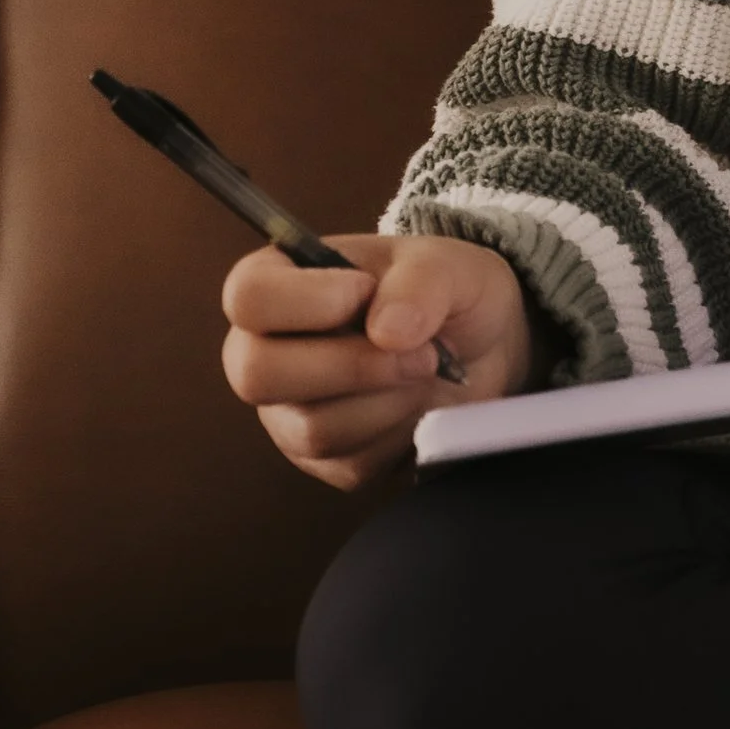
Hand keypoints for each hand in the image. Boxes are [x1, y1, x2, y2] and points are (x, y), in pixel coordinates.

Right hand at [222, 232, 534, 492]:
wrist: (481, 348)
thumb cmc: (446, 292)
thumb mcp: (449, 265)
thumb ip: (421, 282)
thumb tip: (386, 333)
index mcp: (282, 282)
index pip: (248, 296)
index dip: (307, 300)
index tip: (366, 291)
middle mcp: (267, 351)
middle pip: (256, 374)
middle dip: (352, 365)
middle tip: (421, 350)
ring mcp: (288, 413)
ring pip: (312, 428)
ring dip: (389, 399)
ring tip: (428, 368)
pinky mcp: (322, 461)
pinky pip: (350, 463)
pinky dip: (401, 433)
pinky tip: (421, 404)